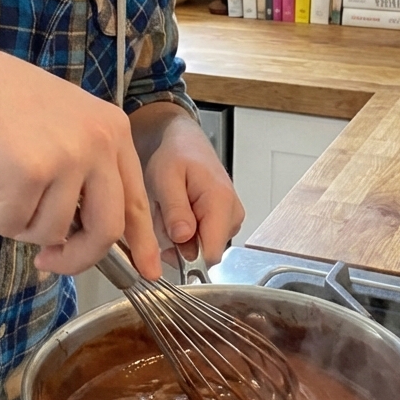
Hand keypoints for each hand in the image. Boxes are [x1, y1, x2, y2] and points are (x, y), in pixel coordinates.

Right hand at [0, 36, 161, 278]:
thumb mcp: (60, 128)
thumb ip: (82, 174)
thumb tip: (87, 236)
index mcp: (112, 130)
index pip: (135, 199)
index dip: (142, 240)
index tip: (148, 270)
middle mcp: (98, 142)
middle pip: (106, 229)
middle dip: (77, 258)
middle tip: (48, 263)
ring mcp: (66, 157)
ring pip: (50, 232)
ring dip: (15, 220)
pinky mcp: (29, 174)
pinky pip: (10, 225)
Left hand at [130, 104, 244, 266]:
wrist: (186, 143)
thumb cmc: (176, 155)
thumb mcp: (166, 178)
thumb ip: (175, 209)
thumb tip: (183, 238)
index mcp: (221, 202)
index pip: (210, 253)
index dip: (185, 256)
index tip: (167, 239)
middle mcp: (233, 214)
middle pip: (205, 254)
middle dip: (180, 244)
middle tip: (167, 215)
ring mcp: (232, 219)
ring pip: (202, 249)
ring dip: (182, 238)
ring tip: (174, 210)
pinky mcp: (226, 222)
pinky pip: (203, 241)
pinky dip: (188, 233)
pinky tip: (181, 213)